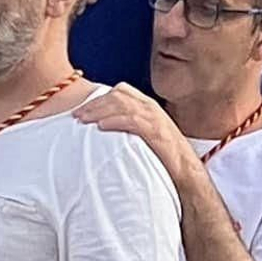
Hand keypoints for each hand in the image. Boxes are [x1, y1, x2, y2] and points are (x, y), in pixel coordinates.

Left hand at [75, 81, 194, 191]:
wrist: (185, 169)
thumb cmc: (164, 156)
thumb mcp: (146, 135)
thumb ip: (131, 127)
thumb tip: (106, 130)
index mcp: (148, 106)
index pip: (122, 90)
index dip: (100, 97)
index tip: (83, 108)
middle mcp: (151, 107)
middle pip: (118, 95)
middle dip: (94, 103)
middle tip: (76, 115)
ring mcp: (154, 118)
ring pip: (122, 105)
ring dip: (99, 111)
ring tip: (83, 120)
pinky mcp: (155, 131)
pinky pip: (132, 120)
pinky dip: (114, 121)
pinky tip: (101, 127)